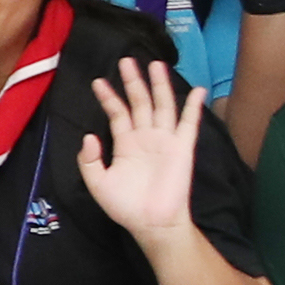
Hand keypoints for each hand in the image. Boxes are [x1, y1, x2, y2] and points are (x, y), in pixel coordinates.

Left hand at [78, 62, 213, 239]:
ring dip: (159, 85)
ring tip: (155, 64)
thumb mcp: (98, 184)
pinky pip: (189, 123)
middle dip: (133, 81)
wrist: (152, 223)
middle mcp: (145, 137)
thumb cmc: (125, 206)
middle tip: (126, 60)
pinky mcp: (182, 148)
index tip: (98, 81)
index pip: (117, 113)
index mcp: (125, 144)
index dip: (109, 97)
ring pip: (162, 106)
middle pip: (139, 102)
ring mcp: (164, 140)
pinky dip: (193, 106)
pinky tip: (196, 90)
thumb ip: (89, 161)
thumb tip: (88, 136)